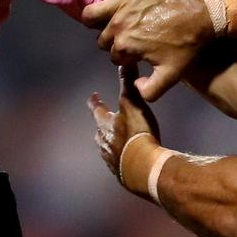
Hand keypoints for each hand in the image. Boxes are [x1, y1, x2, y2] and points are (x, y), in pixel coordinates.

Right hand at [82, 0, 214, 100]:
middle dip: (112, 41)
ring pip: (91, 13)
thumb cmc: (188, 43)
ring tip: (106, 19)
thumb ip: (150, 90)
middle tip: (129, 38)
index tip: (136, 55)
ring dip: (95, 18)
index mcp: (125, 45)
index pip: (113, 56)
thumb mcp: (172, 74)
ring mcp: (122, 2)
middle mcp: (118, 23)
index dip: (124, 58)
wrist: (205, 12)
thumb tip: (134, 86)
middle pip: (102, 37)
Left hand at [89, 65, 161, 196]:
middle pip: (98, 132)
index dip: (95, 102)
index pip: (97, 110)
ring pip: (105, 149)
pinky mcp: (121, 174)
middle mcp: (105, 142)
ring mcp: (112, 160)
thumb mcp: (133, 104)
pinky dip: (119, 160)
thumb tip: (123, 62)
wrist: (143, 168)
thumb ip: (128, 84)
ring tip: (113, 143)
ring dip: (108, 144)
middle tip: (101, 124)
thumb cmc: (137, 134)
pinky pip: (117, 164)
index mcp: (106, 125)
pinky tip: (125, 161)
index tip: (93, 96)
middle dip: (100, 127)